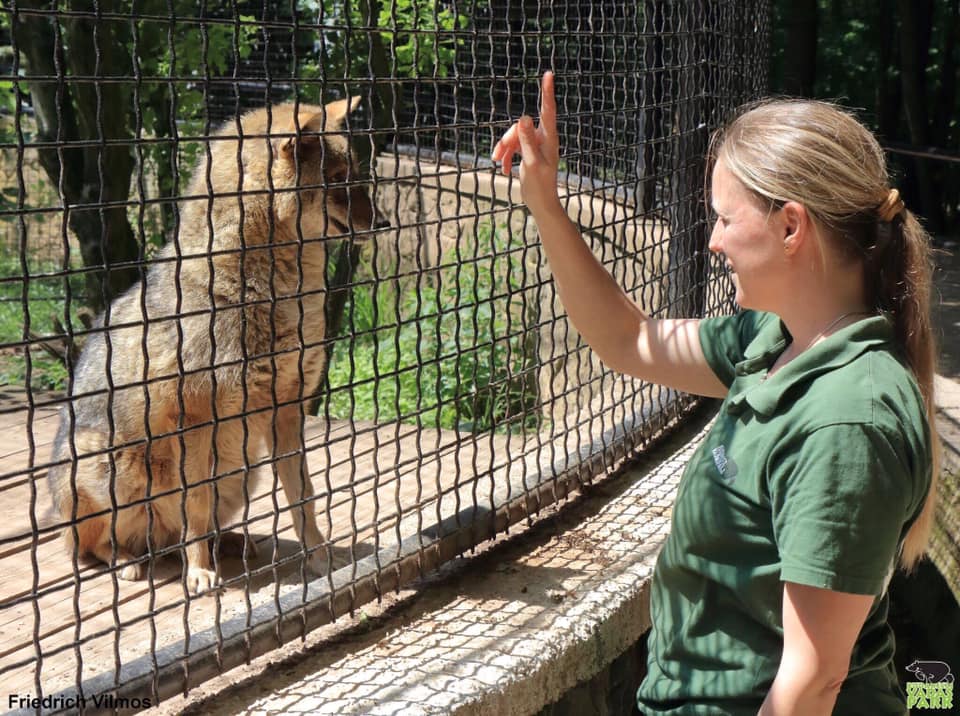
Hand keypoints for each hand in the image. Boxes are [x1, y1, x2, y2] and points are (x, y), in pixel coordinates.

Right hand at [491, 70, 561, 217]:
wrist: (541, 203)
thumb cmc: (540, 186)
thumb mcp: (531, 163)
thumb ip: (527, 141)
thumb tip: (524, 117)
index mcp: (548, 138)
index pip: (547, 110)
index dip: (547, 91)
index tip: (549, 73)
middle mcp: (543, 138)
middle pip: (520, 127)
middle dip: (506, 139)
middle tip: (497, 156)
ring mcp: (535, 145)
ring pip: (514, 137)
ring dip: (503, 149)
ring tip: (497, 163)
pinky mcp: (528, 153)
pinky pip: (513, 147)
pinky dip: (506, 156)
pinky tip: (504, 170)